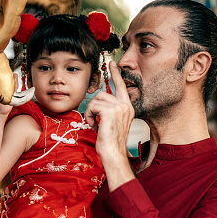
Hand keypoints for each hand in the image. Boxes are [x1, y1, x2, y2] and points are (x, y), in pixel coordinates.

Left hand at [84, 61, 135, 190]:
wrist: (114, 154)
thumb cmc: (111, 143)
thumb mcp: (113, 123)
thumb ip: (109, 111)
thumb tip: (98, 104)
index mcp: (128, 108)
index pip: (121, 86)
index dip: (115, 74)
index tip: (111, 63)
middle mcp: (125, 105)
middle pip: (102, 94)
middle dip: (93, 106)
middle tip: (93, 119)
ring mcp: (119, 107)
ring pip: (96, 100)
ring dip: (90, 112)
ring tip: (94, 125)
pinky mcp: (110, 111)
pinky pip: (92, 106)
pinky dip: (89, 116)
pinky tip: (94, 126)